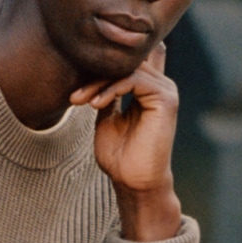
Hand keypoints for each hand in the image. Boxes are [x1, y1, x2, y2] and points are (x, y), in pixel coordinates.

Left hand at [70, 42, 181, 241]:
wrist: (133, 181)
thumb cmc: (119, 155)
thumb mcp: (106, 117)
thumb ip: (106, 93)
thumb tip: (93, 74)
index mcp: (147, 88)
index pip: (127, 60)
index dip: (100, 66)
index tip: (76, 89)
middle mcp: (159, 85)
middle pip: (125, 61)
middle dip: (94, 75)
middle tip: (74, 98)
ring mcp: (165, 90)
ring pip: (128, 68)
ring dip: (99, 83)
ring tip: (81, 101)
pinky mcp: (166, 99)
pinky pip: (136, 79)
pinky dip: (112, 88)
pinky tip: (96, 104)